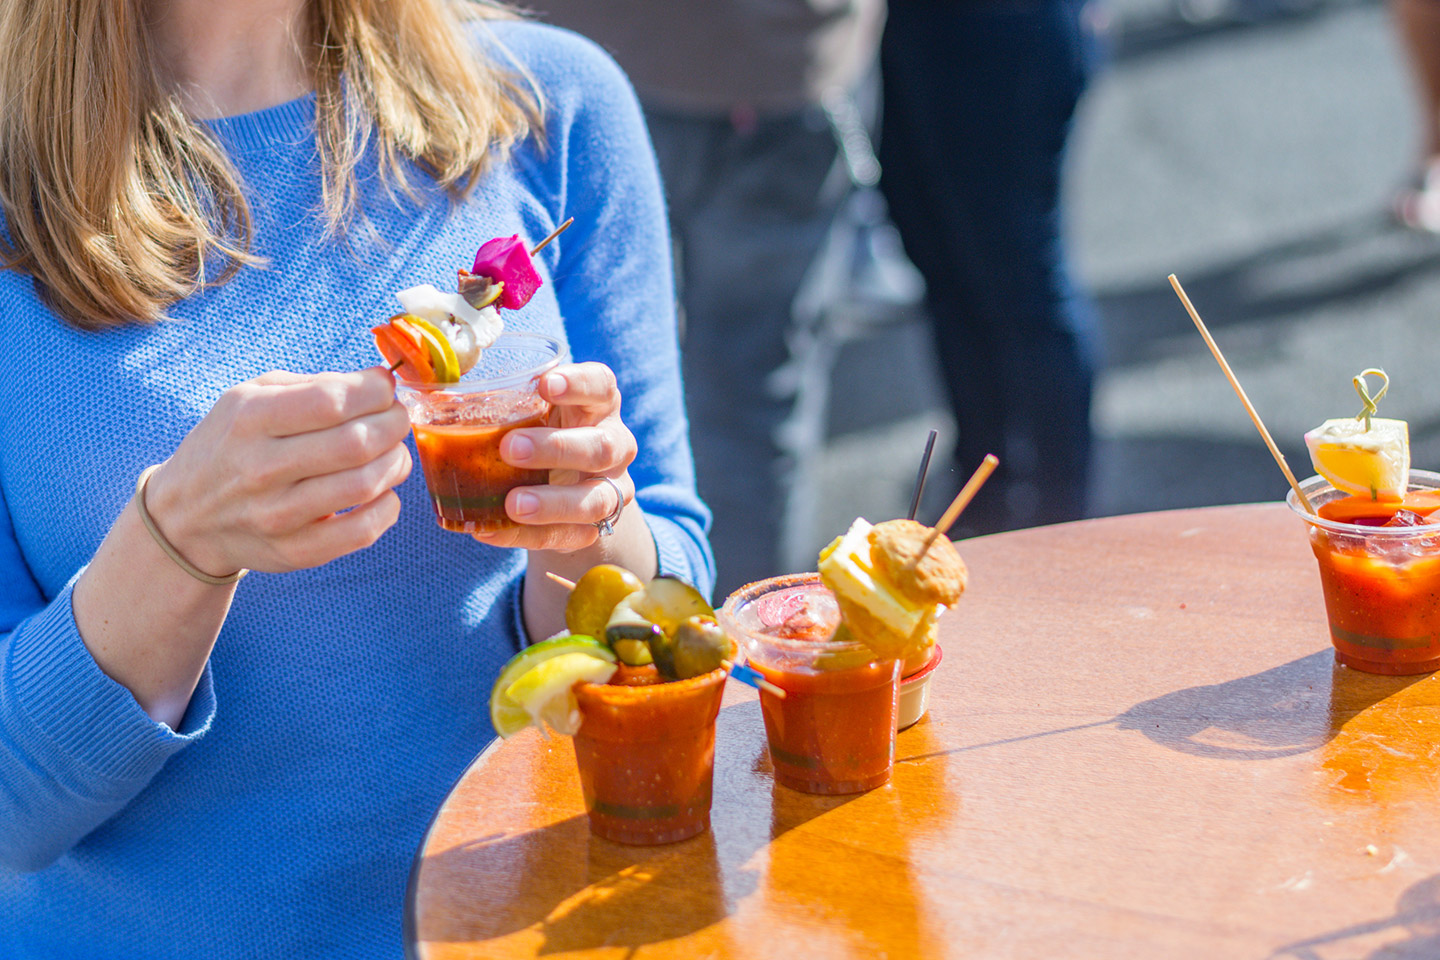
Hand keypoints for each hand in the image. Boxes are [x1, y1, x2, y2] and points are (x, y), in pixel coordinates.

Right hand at [143, 368, 412, 574]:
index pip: (332, 402)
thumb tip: (381, 384)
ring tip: (394, 453)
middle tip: (397, 419)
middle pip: (356, 444)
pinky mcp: (295, 551)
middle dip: (393, 425)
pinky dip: (387, 507)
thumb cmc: (232, 445)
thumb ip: (315, 386)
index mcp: (250, 419)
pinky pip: (362, 531)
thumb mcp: (251, 398)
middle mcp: (260, 468)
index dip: (376, 393)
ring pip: (364, 485)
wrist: (185, 517)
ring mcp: (276, 515)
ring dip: (396, 463)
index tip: (386, 389)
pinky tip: (382, 492)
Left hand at [473, 363, 635, 552]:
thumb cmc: (537, 430)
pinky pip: (569, 537)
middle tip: (510, 448)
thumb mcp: (527, 408)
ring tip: (514, 503)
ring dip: (553, 502)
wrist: (565, 485)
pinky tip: (491, 530)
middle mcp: (614, 444)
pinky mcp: (596, 527)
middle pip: (602, 446)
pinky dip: (527, 536)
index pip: (601, 386)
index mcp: (597, 404)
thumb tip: (418, 382)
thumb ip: (495, 398)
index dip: (579, 384)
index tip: (545, 385)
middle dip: (557, 448)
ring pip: (598, 499)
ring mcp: (612, 488)